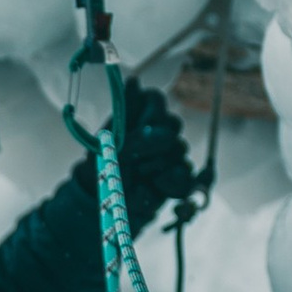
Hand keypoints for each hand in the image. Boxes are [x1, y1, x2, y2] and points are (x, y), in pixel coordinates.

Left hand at [116, 86, 194, 230]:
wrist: (110, 199)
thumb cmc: (106, 165)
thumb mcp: (110, 141)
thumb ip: (129, 120)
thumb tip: (141, 92)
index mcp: (140, 115)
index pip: (155, 99)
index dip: (150, 112)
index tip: (138, 128)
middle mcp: (159, 129)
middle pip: (172, 123)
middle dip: (152, 142)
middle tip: (134, 157)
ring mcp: (171, 151)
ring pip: (179, 148)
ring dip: (156, 163)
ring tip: (139, 173)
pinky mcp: (179, 173)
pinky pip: (185, 171)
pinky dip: (169, 180)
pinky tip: (154, 184)